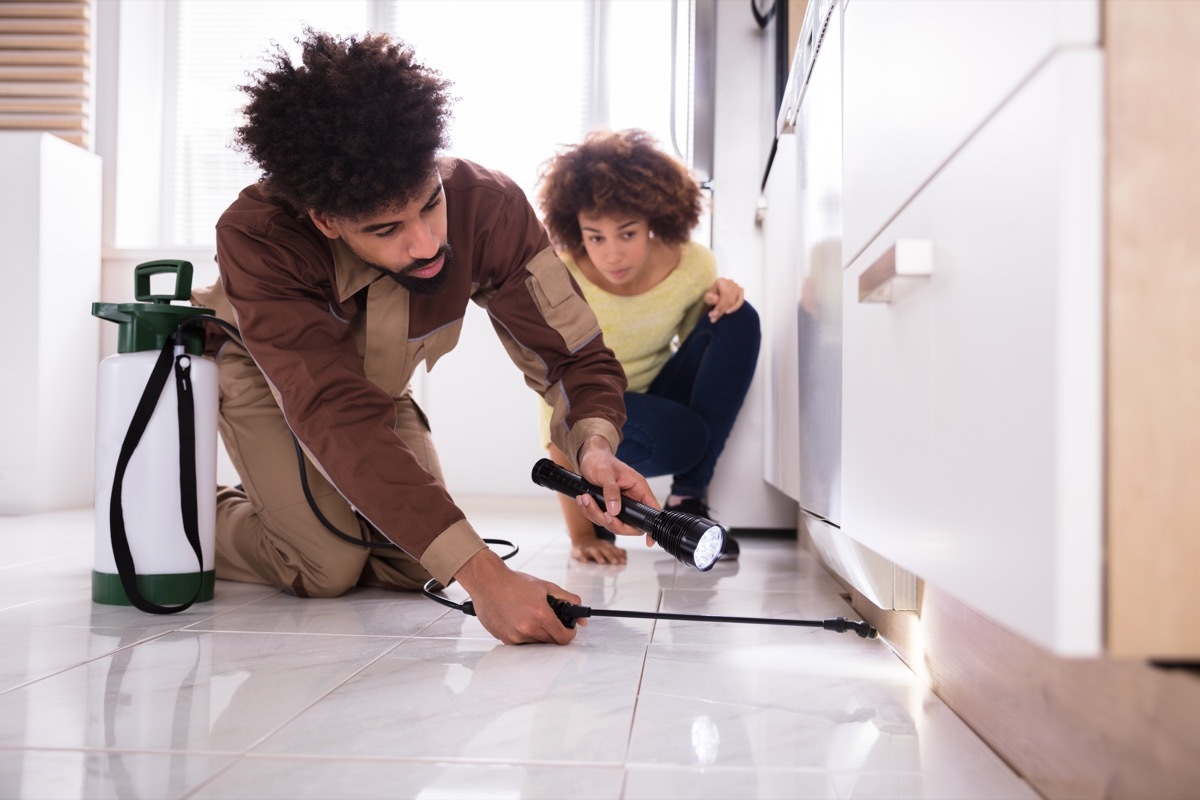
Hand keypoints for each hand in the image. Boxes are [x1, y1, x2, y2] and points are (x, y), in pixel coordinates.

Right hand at [453, 548, 583, 644]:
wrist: (488, 581)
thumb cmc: (514, 582)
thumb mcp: (546, 586)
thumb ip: (568, 600)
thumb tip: (582, 616)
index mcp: (541, 615)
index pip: (563, 638)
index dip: (569, 634)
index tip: (568, 629)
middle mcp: (528, 628)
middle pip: (551, 641)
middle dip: (554, 631)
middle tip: (548, 618)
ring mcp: (515, 636)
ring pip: (537, 643)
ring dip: (539, 634)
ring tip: (531, 616)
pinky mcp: (505, 639)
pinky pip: (522, 643)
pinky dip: (525, 635)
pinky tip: (520, 620)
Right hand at [570, 533, 627, 564]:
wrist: (582, 541)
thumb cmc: (597, 549)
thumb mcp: (607, 549)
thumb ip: (616, 554)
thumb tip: (625, 558)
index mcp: (606, 546)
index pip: (614, 550)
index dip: (619, 556)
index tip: (624, 562)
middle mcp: (598, 546)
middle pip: (605, 550)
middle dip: (611, 556)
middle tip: (616, 563)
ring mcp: (589, 548)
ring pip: (594, 552)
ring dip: (599, 556)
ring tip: (602, 562)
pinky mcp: (580, 550)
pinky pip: (581, 554)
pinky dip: (582, 557)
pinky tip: (585, 562)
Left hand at [575, 436, 657, 546]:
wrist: (588, 456)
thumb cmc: (601, 460)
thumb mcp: (606, 473)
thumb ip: (612, 491)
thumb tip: (615, 510)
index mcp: (638, 489)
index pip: (651, 511)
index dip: (651, 527)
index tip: (649, 541)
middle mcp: (631, 499)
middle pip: (629, 525)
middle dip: (613, 523)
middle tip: (602, 513)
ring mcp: (619, 505)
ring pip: (611, 523)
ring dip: (595, 514)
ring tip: (585, 499)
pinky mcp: (607, 506)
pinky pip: (599, 518)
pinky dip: (589, 512)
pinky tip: (583, 500)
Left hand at [704, 277, 745, 321]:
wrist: (715, 291)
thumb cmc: (711, 294)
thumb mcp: (707, 296)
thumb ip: (710, 298)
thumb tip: (717, 299)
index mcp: (721, 281)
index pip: (723, 296)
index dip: (719, 307)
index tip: (712, 315)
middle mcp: (731, 282)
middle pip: (728, 300)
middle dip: (720, 311)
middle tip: (713, 319)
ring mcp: (737, 286)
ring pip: (734, 301)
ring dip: (726, 311)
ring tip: (717, 317)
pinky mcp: (741, 291)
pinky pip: (740, 301)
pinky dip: (735, 308)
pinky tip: (727, 312)